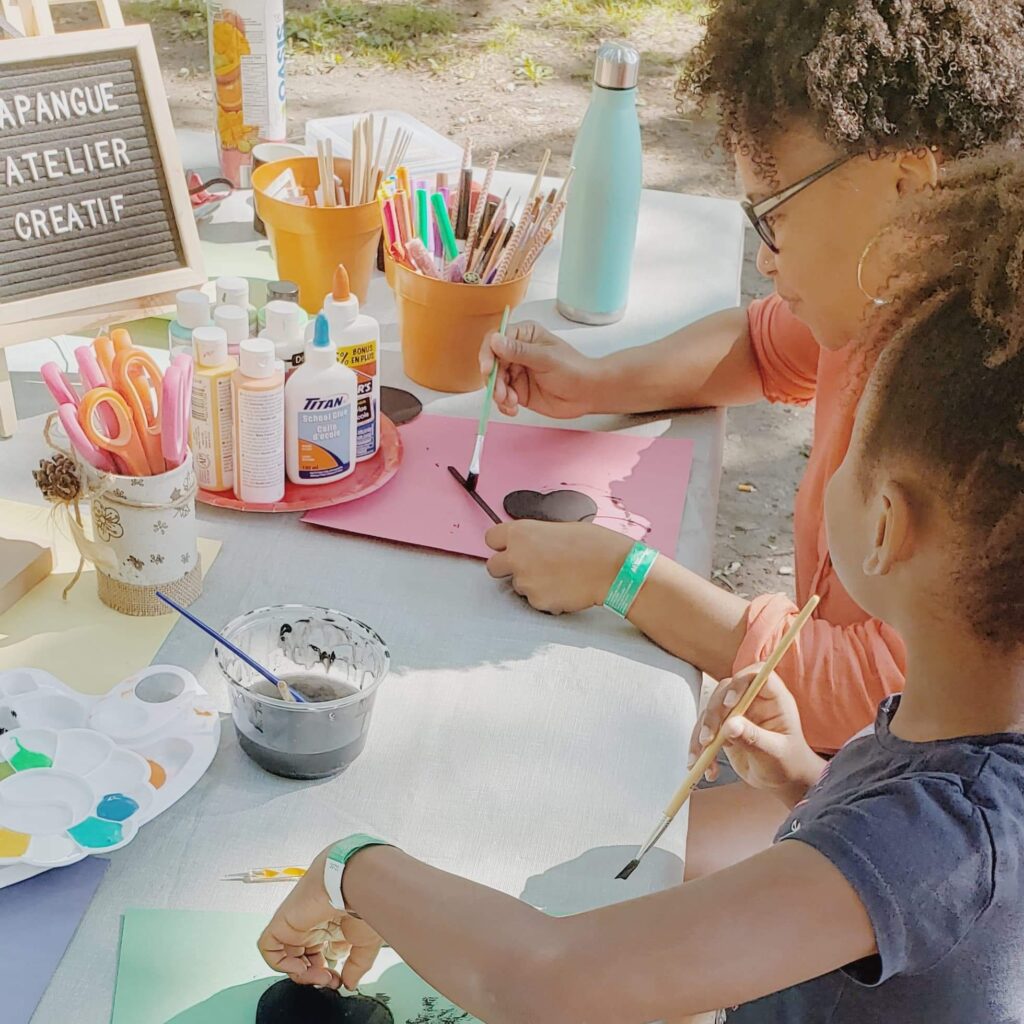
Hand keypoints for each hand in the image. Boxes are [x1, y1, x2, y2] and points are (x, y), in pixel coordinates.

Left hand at [258, 850, 383, 990]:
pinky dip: (279, 963)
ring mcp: (297, 924)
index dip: (328, 973)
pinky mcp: (283, 921)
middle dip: (314, 975)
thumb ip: (357, 966)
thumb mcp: (366, 942)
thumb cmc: (364, 903)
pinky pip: (269, 947)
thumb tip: (350, 984)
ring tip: (318, 976)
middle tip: (328, 981)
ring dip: (300, 974)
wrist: (354, 882)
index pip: (321, 956)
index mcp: (331, 926)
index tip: (339, 981)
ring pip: (286, 956)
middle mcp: (313, 925)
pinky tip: (300, 966)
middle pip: (303, 959)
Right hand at [479, 321, 600, 418]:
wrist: (587, 394)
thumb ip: (519, 351)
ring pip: (495, 382)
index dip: (487, 354)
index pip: (495, 339)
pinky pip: (502, 397)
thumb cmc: (574, 370)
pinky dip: (504, 404)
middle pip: (491, 363)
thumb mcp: (546, 358)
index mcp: (524, 336)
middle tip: (501, 393)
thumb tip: (495, 340)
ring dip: (498, 394)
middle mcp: (517, 352)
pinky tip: (514, 409)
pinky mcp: (518, 390)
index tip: (489, 370)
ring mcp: (516, 372)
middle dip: (494, 380)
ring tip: (511, 402)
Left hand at [485, 521, 631, 613]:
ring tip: (558, 575)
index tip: (509, 547)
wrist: (610, 568)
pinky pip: (534, 600)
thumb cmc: (592, 544)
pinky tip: (563, 586)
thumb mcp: (557, 528)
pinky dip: (546, 596)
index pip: (491, 538)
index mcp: (520, 533)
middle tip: (528, 566)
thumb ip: (534, 538)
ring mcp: (524, 581)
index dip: (502, 544)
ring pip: (517, 585)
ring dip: (531, 582)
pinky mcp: (536, 601)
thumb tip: (528, 545)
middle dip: (507, 568)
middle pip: (493, 566)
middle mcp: (516, 556)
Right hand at [690, 666, 824, 801]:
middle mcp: (753, 701)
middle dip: (714, 713)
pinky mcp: (723, 726)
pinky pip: (705, 729)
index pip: (756, 675)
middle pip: (725, 690)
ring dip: (702, 732)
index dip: (740, 683)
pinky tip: (708, 769)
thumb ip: (753, 738)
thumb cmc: (788, 764)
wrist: (783, 781)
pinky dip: (700, 748)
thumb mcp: (775, 753)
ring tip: (704, 756)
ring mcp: (737, 712)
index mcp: (774, 699)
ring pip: (711, 710)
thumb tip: (729, 726)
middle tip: (709, 738)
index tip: (729, 704)